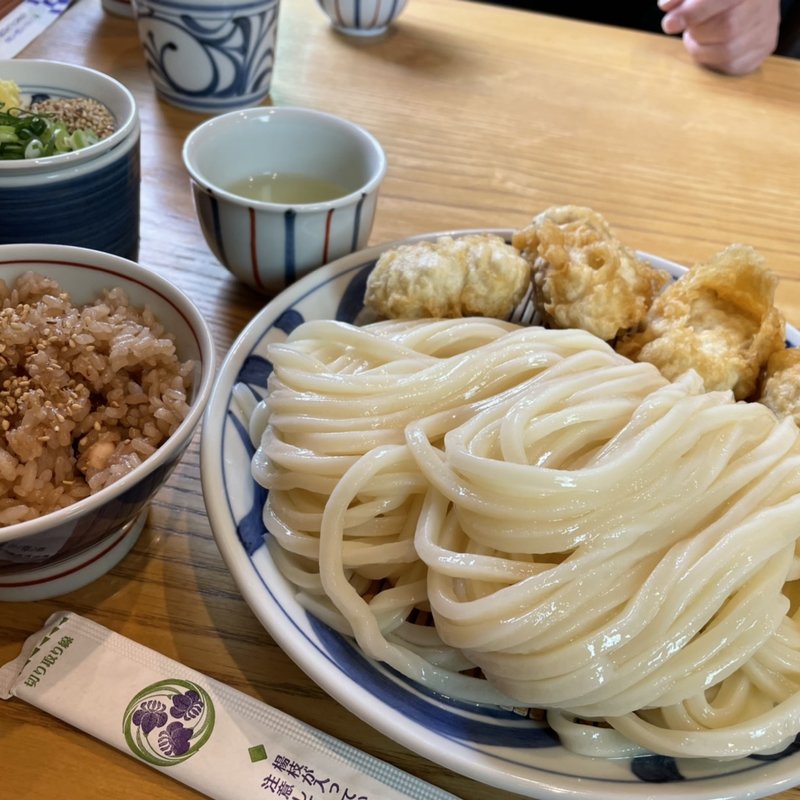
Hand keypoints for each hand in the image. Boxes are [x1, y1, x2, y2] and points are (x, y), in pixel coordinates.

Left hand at [658, 0, 780, 74]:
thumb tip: (666, 6)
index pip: (721, 0)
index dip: (692, 13)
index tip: (670, 23)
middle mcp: (764, 5)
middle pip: (725, 28)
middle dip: (698, 31)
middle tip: (692, 27)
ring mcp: (767, 28)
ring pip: (727, 52)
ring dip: (701, 48)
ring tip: (699, 35)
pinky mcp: (765, 47)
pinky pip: (732, 65)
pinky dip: (712, 60)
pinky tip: (711, 45)